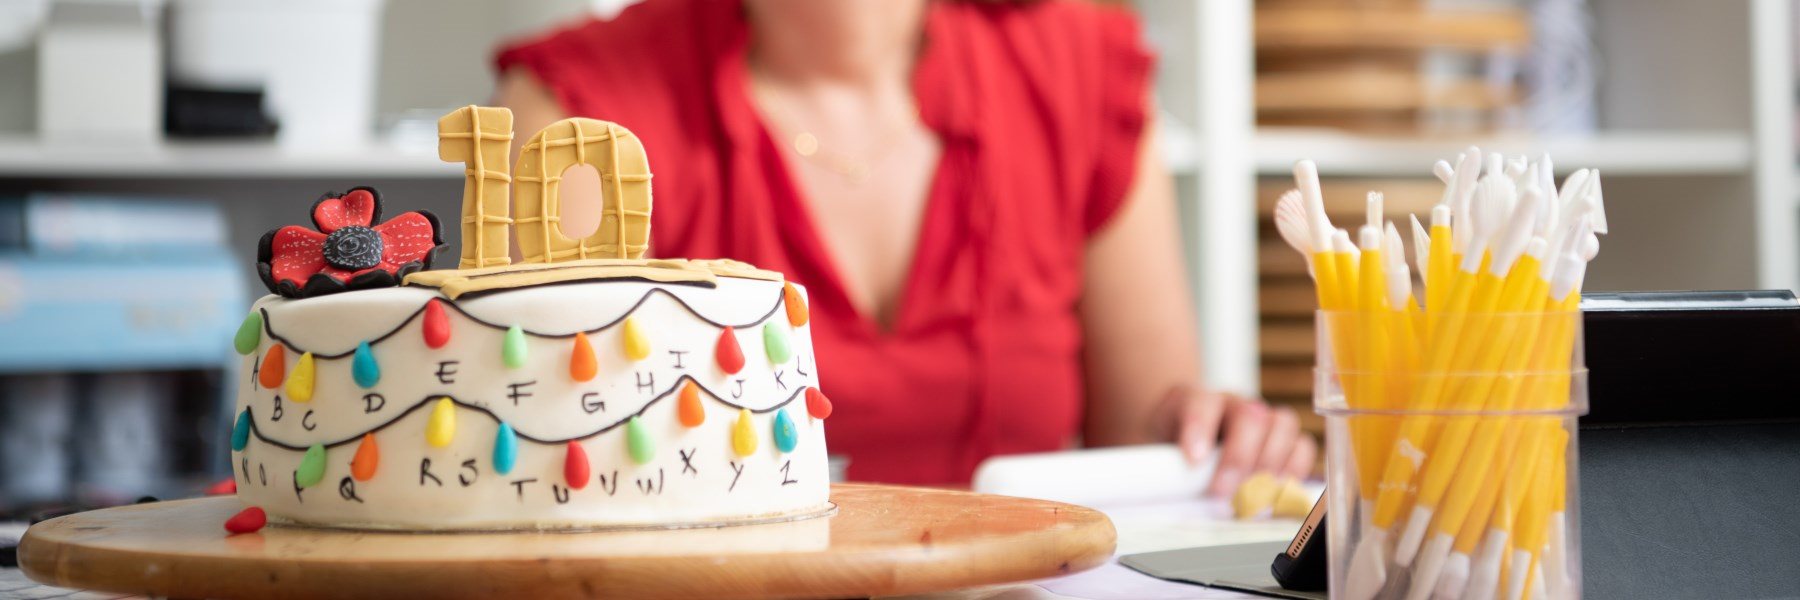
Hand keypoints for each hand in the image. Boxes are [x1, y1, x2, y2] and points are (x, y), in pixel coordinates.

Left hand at [1171, 387, 1316, 496]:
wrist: (1182, 442)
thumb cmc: (1169, 449)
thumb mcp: (1154, 450)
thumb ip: (1162, 465)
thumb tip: (1167, 491)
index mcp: (1194, 398)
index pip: (1200, 402)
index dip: (1199, 429)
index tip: (1193, 460)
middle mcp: (1232, 402)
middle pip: (1250, 415)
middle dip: (1238, 457)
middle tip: (1223, 491)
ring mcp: (1261, 416)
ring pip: (1282, 423)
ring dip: (1269, 463)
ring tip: (1253, 493)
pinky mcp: (1282, 438)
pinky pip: (1302, 445)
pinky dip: (1295, 469)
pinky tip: (1277, 490)